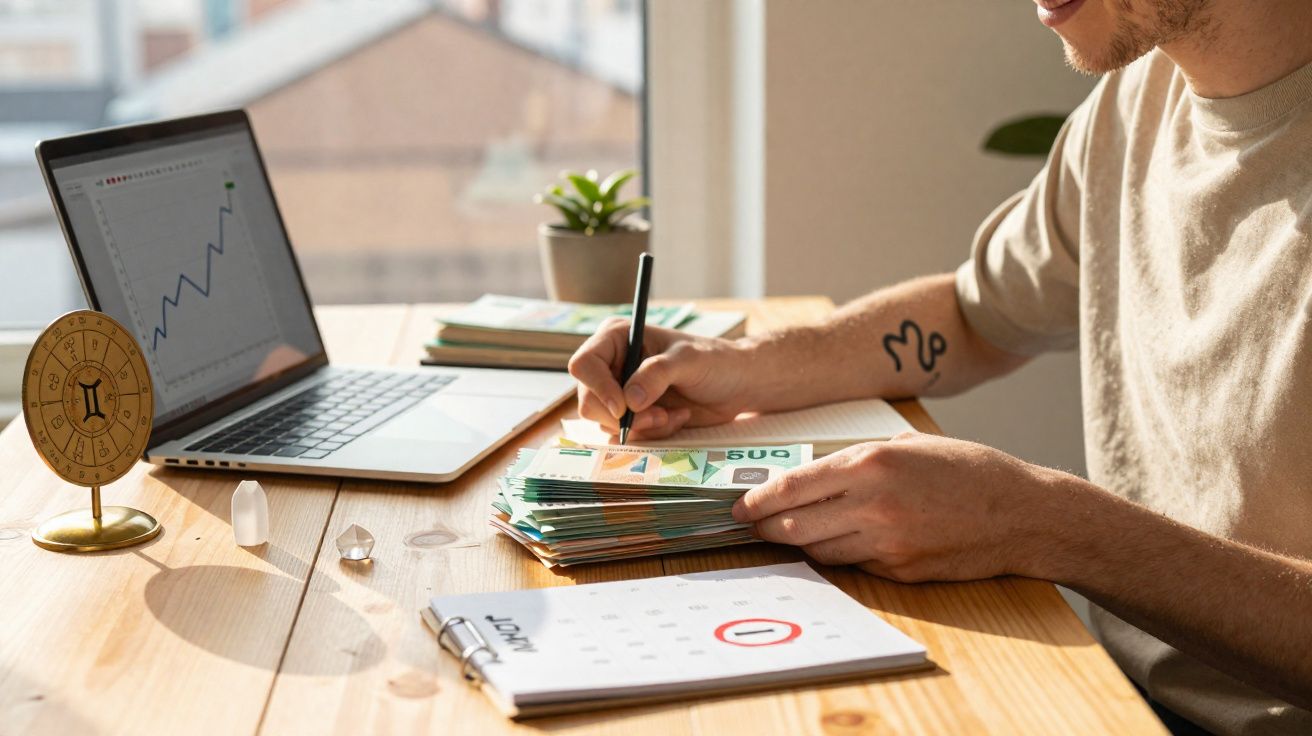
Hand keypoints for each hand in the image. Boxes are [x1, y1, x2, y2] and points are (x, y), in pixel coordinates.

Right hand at [568, 319, 751, 440]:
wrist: (735, 385)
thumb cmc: (714, 361)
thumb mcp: (689, 360)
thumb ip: (657, 374)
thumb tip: (628, 400)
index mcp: (617, 339)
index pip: (584, 364)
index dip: (598, 388)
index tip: (623, 407)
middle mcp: (612, 366)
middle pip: (588, 401)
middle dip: (624, 416)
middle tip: (659, 415)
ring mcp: (620, 393)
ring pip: (606, 423)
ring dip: (642, 426)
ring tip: (673, 415)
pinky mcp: (632, 416)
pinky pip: (627, 436)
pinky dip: (652, 433)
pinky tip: (676, 418)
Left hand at [732, 433, 1065, 581]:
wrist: (1022, 513)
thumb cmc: (970, 470)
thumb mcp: (910, 446)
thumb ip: (862, 459)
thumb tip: (820, 473)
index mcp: (870, 463)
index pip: (793, 486)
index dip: (758, 500)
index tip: (740, 506)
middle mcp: (871, 503)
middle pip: (794, 525)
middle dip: (767, 527)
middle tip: (752, 526)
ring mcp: (885, 542)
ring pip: (818, 550)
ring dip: (801, 543)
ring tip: (791, 534)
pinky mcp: (899, 570)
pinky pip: (853, 565)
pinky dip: (840, 555)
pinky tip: (839, 544)